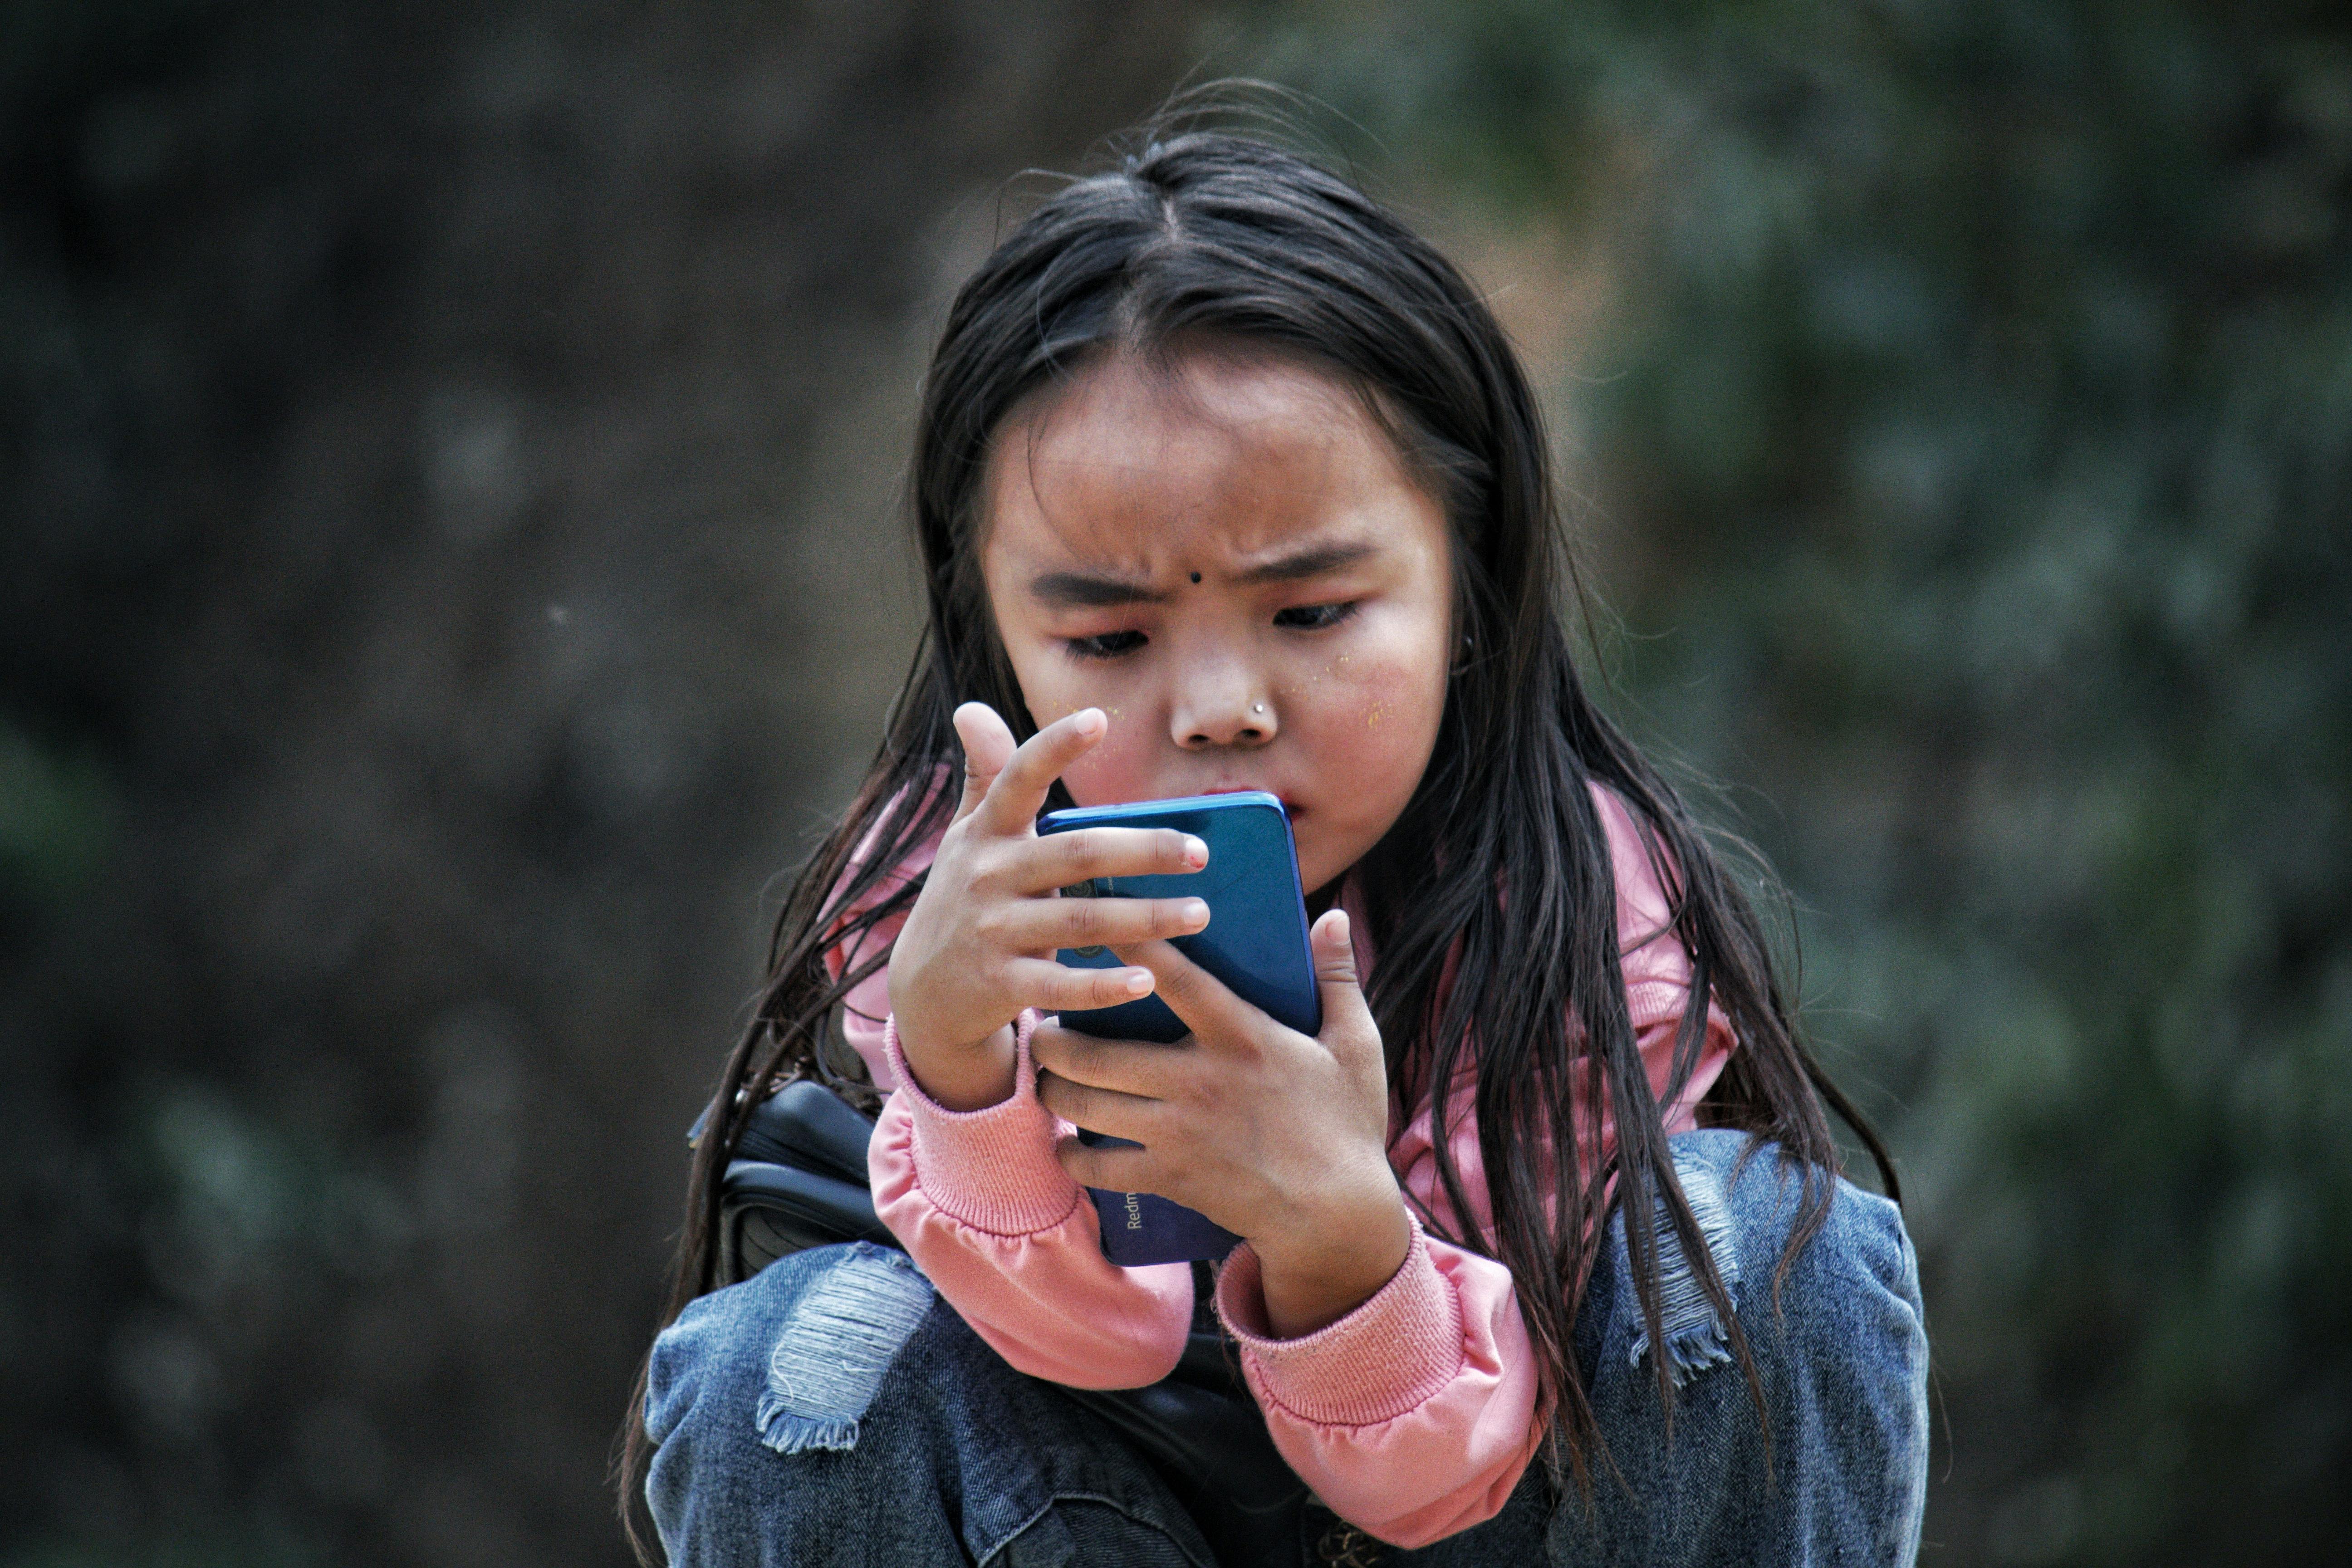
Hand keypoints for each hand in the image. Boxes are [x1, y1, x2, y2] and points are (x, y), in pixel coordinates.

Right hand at [885, 702, 1213, 1110]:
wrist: (923, 994)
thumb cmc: (962, 899)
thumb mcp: (966, 836)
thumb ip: (984, 774)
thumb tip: (971, 706)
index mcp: (985, 834)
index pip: (1018, 780)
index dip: (1055, 748)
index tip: (1098, 719)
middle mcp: (986, 877)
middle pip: (1076, 854)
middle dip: (1143, 849)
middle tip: (1200, 852)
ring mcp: (992, 933)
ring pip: (1081, 921)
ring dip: (1146, 918)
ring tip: (1199, 913)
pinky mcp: (1000, 985)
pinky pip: (1061, 986)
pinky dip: (1104, 986)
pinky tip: (1148, 981)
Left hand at [1034, 909, 1412, 1336]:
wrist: (1337, 1213)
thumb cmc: (1346, 1122)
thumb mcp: (1356, 1045)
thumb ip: (1338, 977)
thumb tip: (1330, 916)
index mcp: (1240, 1037)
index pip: (1173, 980)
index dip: (1127, 947)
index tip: (1093, 922)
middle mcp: (1197, 1081)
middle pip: (1095, 1053)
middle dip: (1053, 1036)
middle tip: (1043, 1022)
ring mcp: (1177, 1133)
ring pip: (1084, 1106)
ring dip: (1053, 1088)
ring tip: (1048, 1074)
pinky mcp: (1169, 1178)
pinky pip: (1097, 1167)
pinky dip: (1072, 1157)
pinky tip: (1069, 1144)